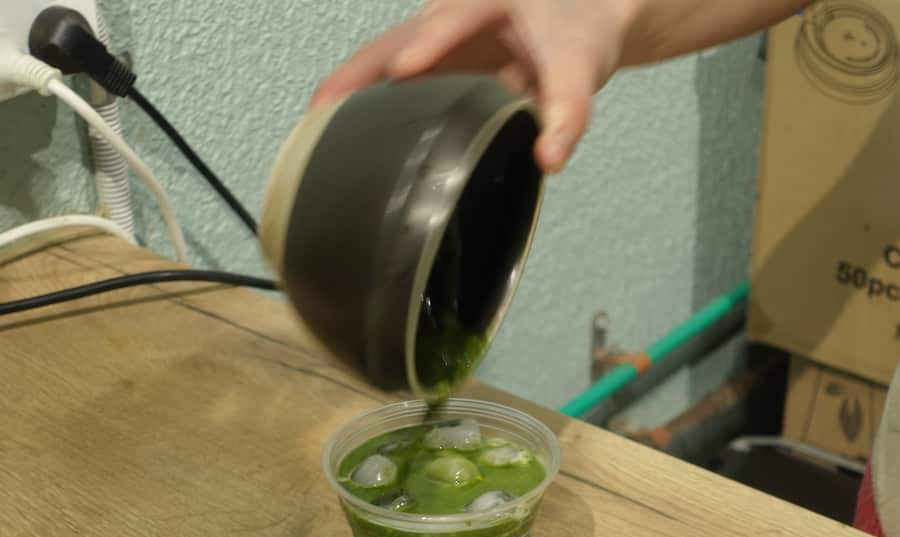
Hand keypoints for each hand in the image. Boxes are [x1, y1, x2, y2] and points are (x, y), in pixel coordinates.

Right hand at [311, 0, 636, 172]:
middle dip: (359, 72)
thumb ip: (569, 111)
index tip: (404, 69)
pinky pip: (391, 82)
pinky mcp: (431, 67)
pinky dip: (366, 106)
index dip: (430, 43)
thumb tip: (548, 158)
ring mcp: (435, 41)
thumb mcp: (584, 66)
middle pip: (396, 40)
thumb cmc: (579, 32)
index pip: (457, 16)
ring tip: (315, 126)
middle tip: (323, 105)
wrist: (584, 18)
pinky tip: (341, 136)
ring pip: (384, 61)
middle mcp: (450, 15)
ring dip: (350, 91)